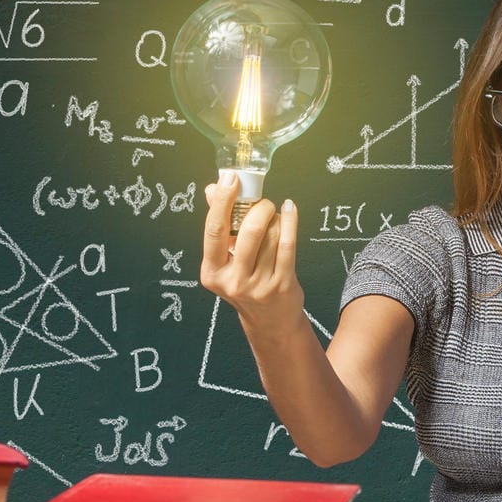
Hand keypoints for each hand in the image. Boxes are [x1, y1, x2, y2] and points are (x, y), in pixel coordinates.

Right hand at [197, 171, 302, 334]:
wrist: (270, 321)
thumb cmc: (246, 283)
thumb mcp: (226, 260)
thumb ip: (219, 225)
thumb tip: (212, 189)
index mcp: (212, 272)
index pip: (214, 230)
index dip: (222, 201)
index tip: (230, 179)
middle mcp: (233, 281)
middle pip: (248, 231)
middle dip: (259, 208)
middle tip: (263, 203)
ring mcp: (258, 285)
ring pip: (270, 236)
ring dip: (275, 219)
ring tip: (274, 219)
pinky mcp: (282, 284)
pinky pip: (287, 244)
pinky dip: (290, 222)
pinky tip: (289, 211)